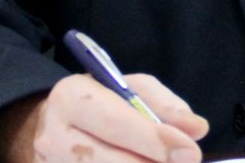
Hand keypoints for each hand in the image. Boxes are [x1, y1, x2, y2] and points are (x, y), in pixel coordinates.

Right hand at [0, 72, 209, 162]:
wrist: (47, 128)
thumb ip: (165, 106)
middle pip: (111, 162)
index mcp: (71, 98)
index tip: (190, 151)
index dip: (155, 140)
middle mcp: (53, 138)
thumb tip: (197, 129)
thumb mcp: (130, 89)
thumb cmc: (99, 104)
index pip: (115, 122)